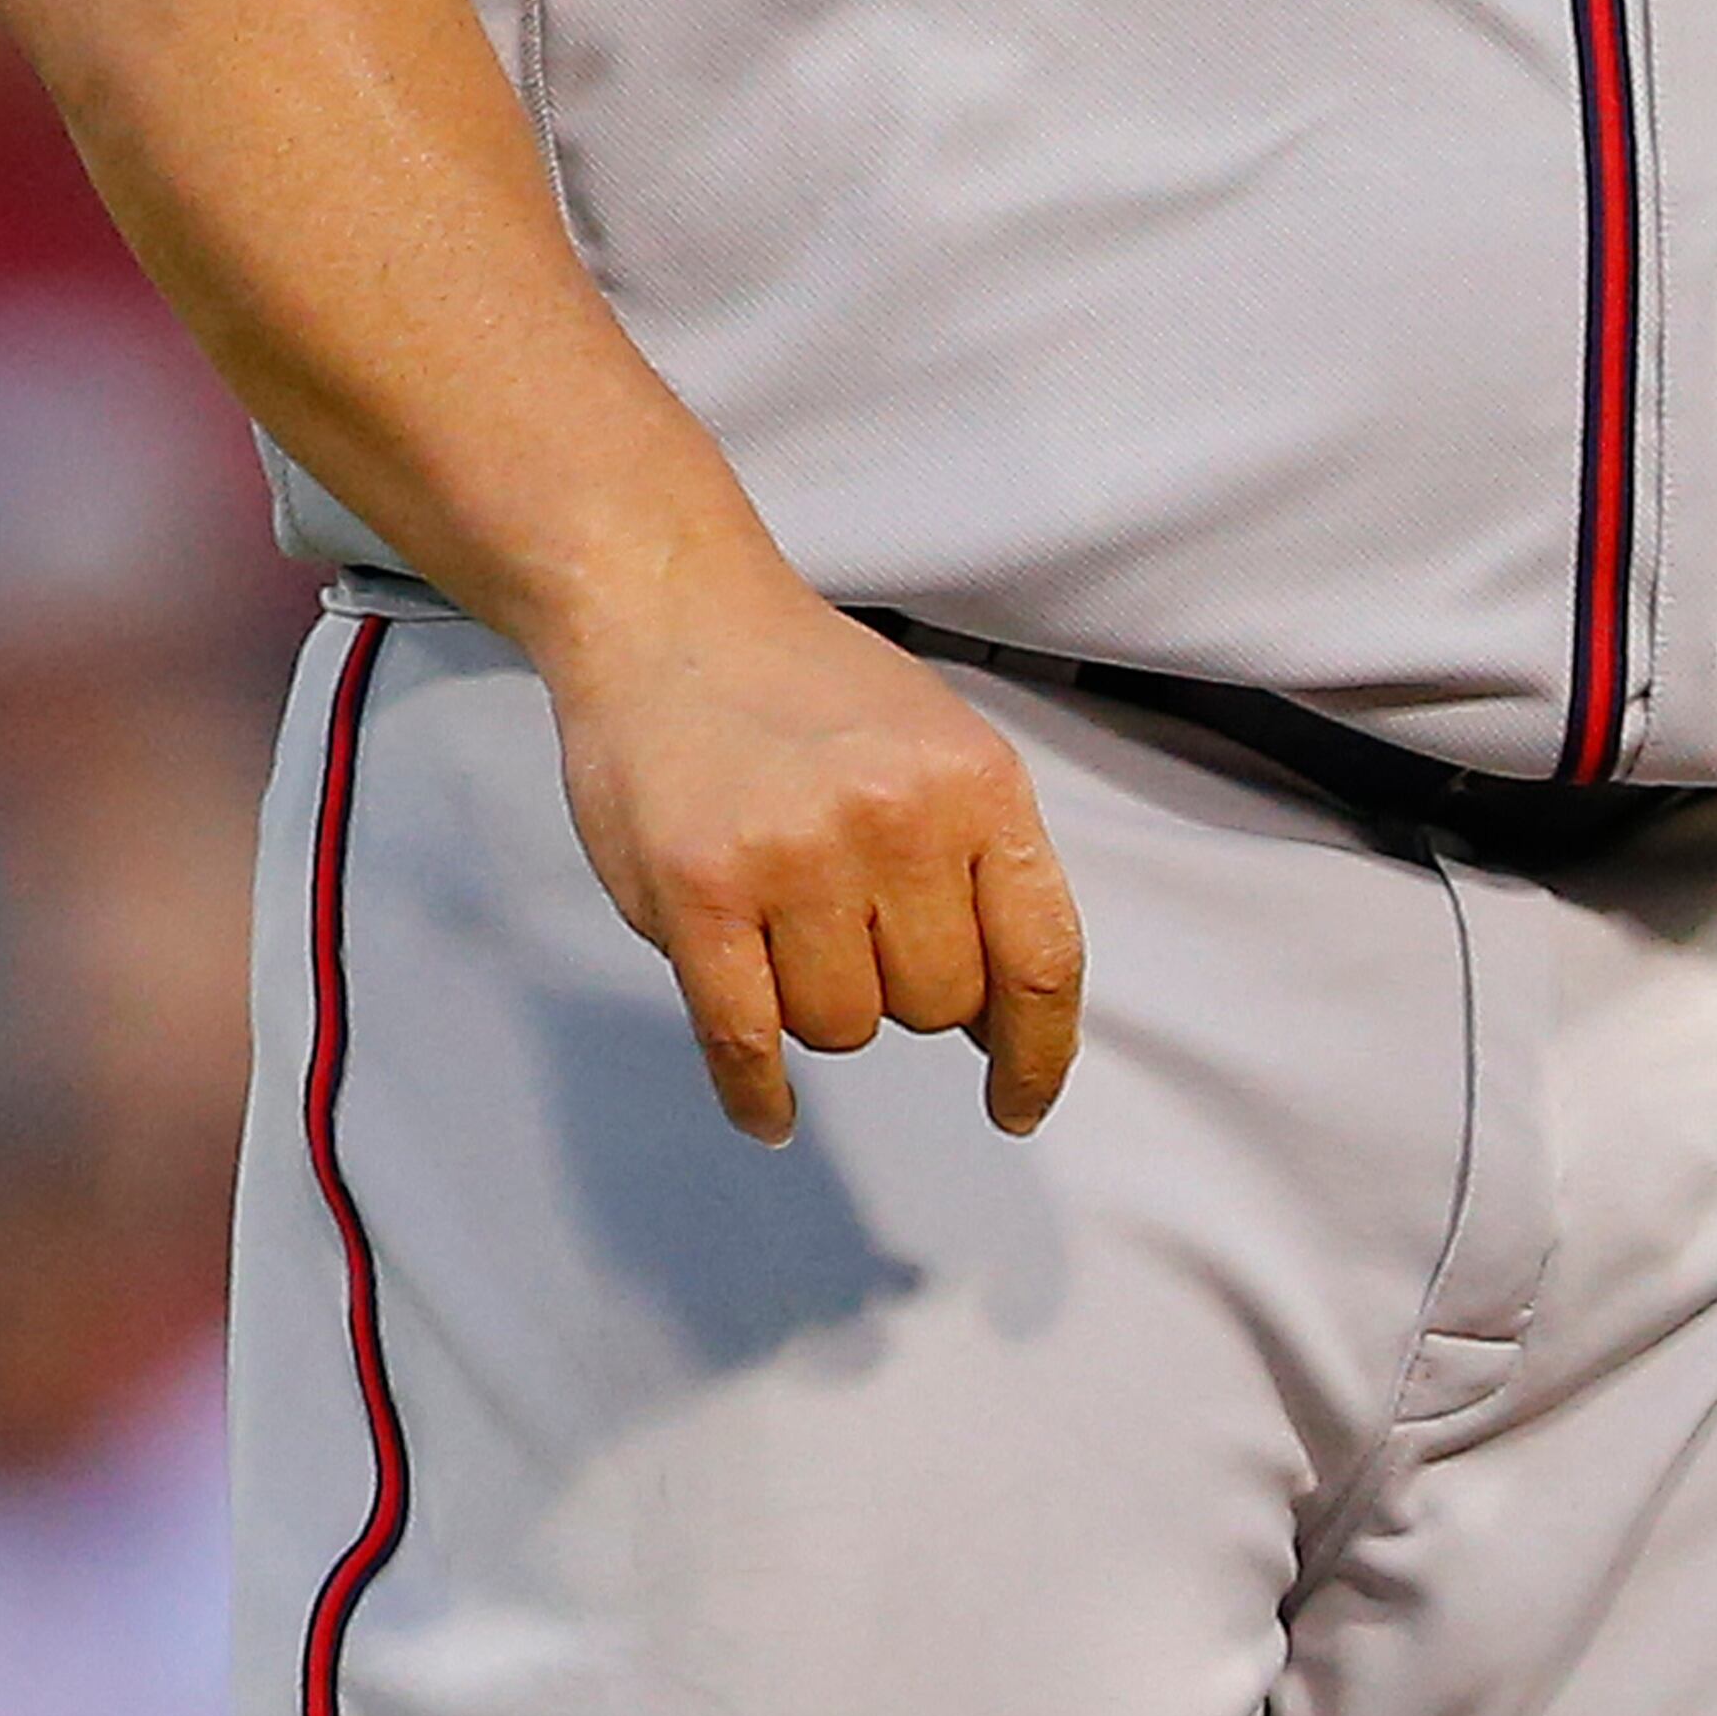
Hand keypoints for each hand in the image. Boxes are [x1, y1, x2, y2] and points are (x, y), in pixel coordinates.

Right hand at [543, 584, 1086, 1145]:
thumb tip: (1004, 1020)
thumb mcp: (938, 745)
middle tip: (853, 920)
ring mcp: (796, 856)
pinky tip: (769, 1107)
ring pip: (841, 1027)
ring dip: (818, 1003)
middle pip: (938, 1007)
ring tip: (785, 918)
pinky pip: (745, 1040)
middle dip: (902, 990)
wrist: (675, 608)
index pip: (1041, 959)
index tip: (1020, 1103)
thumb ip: (981, 867)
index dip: (1040, 1054)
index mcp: (976, 782)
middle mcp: (898, 819)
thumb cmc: (807, 684)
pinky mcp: (701, 891)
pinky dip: (757, 1091)